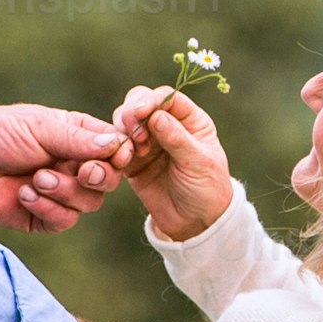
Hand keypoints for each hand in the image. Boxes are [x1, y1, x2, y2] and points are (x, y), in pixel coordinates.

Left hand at [0, 102, 121, 230]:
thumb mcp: (41, 128)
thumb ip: (80, 139)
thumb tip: (117, 144)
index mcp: (76, 137)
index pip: (114, 148)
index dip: (119, 155)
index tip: (116, 156)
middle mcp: (72, 165)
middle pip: (108, 180)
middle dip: (97, 177)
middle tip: (81, 172)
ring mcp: (60, 193)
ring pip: (89, 203)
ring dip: (65, 192)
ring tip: (36, 180)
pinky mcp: (44, 217)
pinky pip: (65, 221)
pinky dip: (47, 209)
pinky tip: (24, 195)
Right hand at [106, 83, 235, 243]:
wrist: (196, 224)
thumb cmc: (207, 189)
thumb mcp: (199, 163)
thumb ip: (177, 138)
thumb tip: (156, 115)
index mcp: (190, 120)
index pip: (167, 98)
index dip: (151, 100)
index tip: (141, 112)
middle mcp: (166, 125)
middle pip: (140, 102)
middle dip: (132, 112)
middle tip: (132, 130)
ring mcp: (147, 142)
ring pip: (125, 122)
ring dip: (122, 129)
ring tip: (133, 150)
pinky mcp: (132, 161)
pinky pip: (116, 146)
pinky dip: (114, 148)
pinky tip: (122, 159)